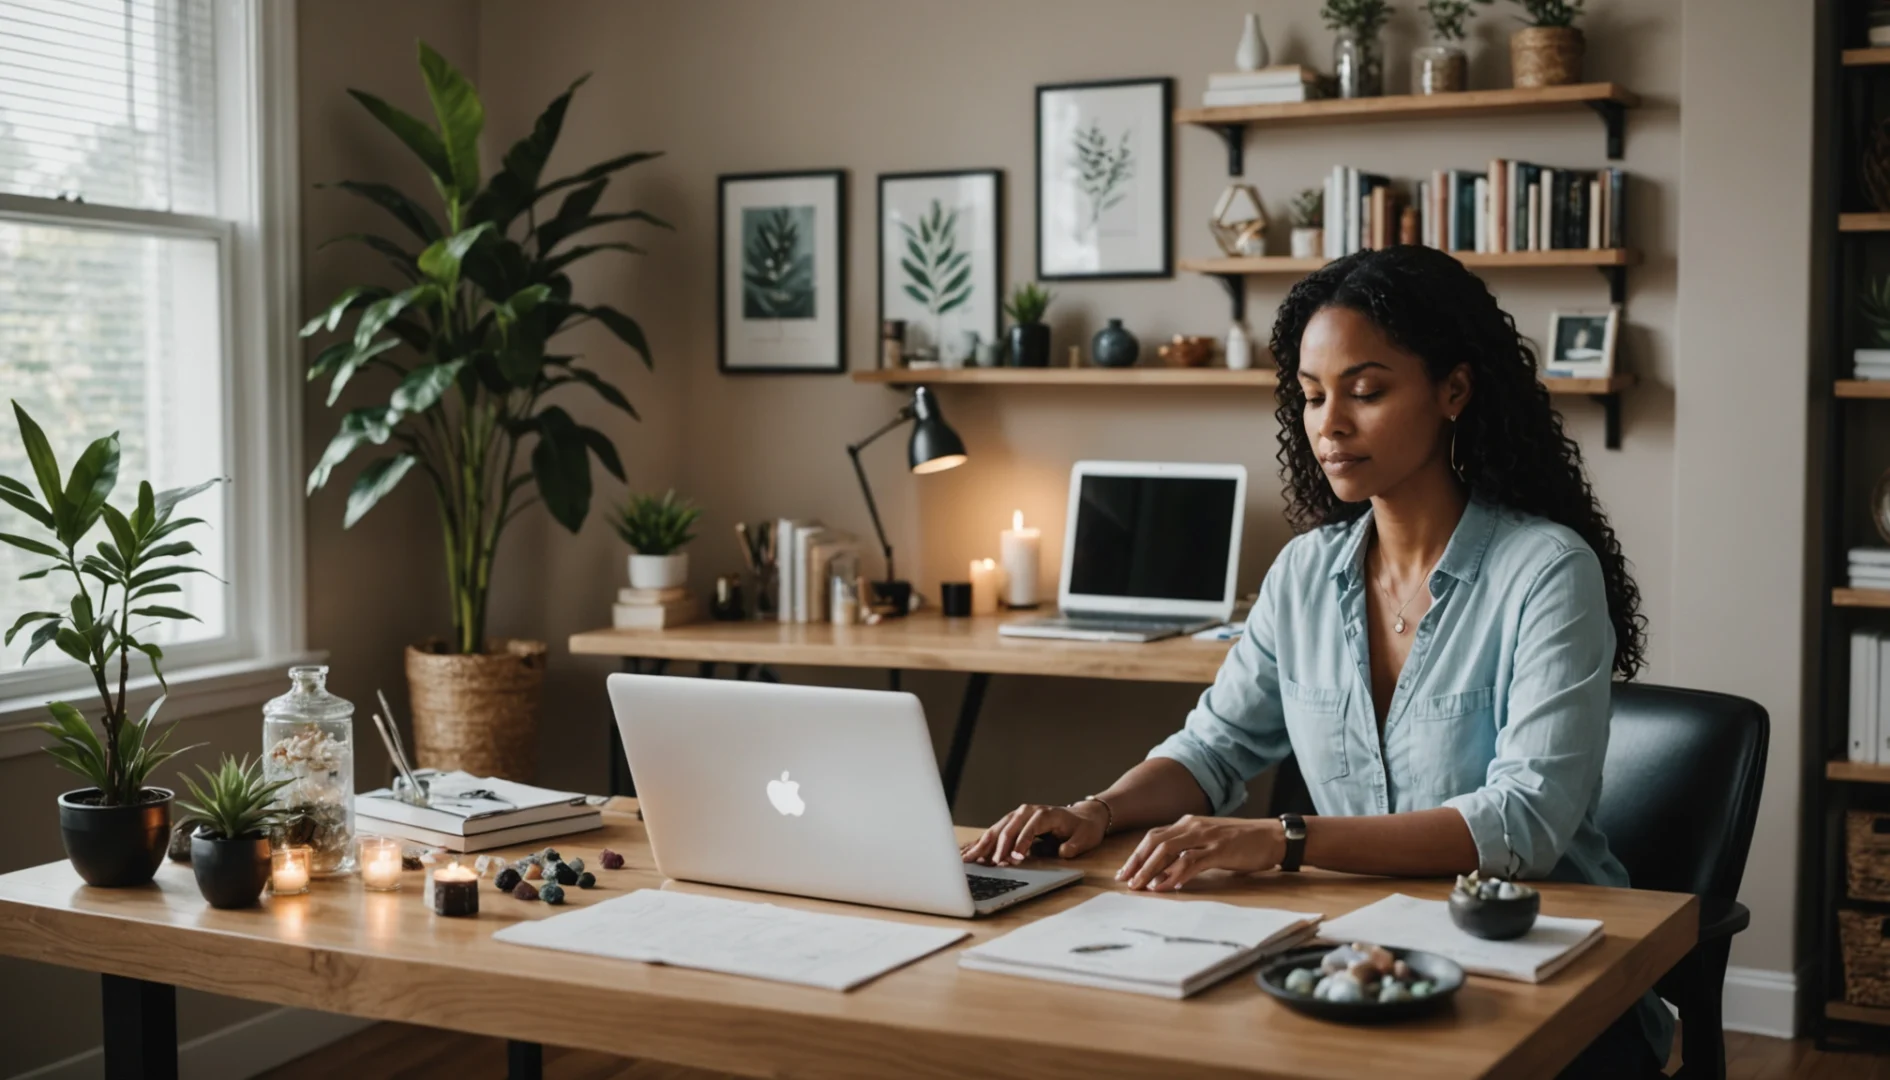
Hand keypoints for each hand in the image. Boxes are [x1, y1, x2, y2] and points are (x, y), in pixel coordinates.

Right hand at [960, 801, 1109, 865]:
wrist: (1082, 816)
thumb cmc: (1083, 828)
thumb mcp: (1085, 837)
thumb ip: (1074, 845)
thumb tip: (1062, 852)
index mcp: (1045, 814)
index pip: (1029, 828)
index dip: (1021, 843)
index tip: (1014, 859)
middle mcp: (1027, 811)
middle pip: (1008, 827)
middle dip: (998, 847)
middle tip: (990, 865)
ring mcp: (1018, 816)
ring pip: (997, 829)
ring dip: (983, 845)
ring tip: (969, 859)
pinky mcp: (1012, 822)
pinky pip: (995, 832)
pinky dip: (983, 843)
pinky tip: (970, 851)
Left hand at [1117, 815, 1283, 891]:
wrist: (1273, 837)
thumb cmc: (1242, 842)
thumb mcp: (1209, 842)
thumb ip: (1188, 851)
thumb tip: (1165, 873)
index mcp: (1188, 823)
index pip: (1154, 837)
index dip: (1137, 855)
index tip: (1124, 873)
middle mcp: (1193, 825)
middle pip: (1155, 843)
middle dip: (1137, 863)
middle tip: (1126, 882)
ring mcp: (1206, 836)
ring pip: (1169, 851)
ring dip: (1151, 870)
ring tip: (1141, 887)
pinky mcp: (1220, 849)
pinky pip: (1191, 862)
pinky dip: (1176, 874)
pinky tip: (1168, 887)